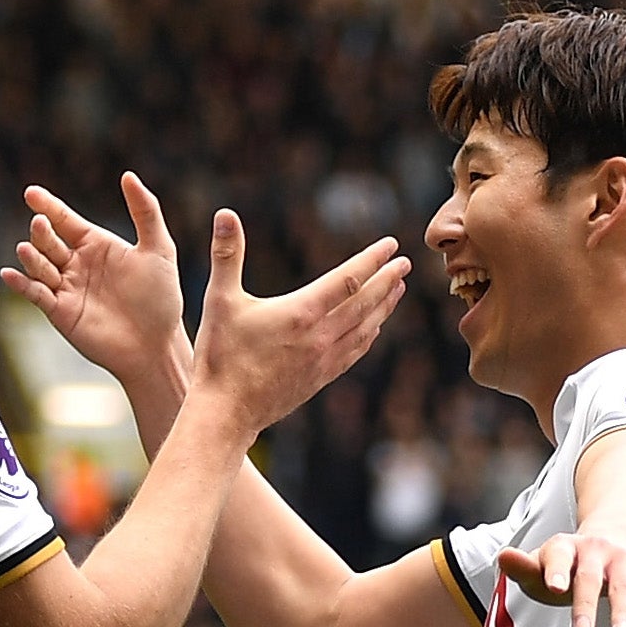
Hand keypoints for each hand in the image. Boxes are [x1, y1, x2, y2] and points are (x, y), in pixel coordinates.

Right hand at [0, 173, 187, 387]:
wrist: (156, 344)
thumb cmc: (161, 298)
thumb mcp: (159, 249)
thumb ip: (145, 211)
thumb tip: (128, 175)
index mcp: (96, 245)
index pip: (65, 219)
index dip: (48, 205)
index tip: (31, 192)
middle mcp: (77, 264)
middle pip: (49, 241)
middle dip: (42, 232)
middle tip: (41, 224)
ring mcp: (66, 288)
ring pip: (40, 266)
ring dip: (31, 257)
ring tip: (27, 247)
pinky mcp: (60, 312)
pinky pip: (35, 295)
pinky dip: (21, 284)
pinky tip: (9, 274)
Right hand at [188, 208, 408, 438]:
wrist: (227, 412)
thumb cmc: (220, 356)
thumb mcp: (220, 300)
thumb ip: (227, 255)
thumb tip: (225, 214)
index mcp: (302, 312)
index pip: (348, 278)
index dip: (372, 259)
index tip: (391, 245)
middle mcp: (320, 336)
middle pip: (365, 302)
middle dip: (387, 280)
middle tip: (405, 264)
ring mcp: (323, 360)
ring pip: (365, 328)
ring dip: (384, 307)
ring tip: (397, 290)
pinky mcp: (320, 378)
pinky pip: (355, 352)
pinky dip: (369, 335)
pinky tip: (374, 329)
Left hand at [498, 529, 625, 626]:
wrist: (617, 532)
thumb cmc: (569, 563)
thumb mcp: (543, 563)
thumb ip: (523, 568)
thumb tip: (502, 556)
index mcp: (564, 547)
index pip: (558, 557)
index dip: (556, 571)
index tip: (554, 588)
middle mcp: (594, 550)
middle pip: (589, 579)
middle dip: (585, 605)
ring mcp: (621, 560)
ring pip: (621, 587)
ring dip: (623, 610)